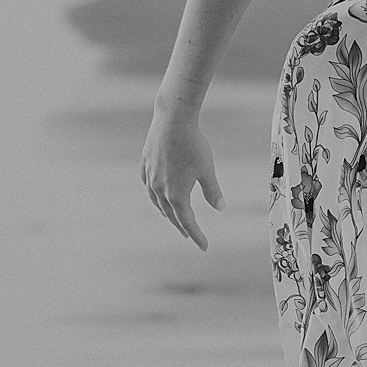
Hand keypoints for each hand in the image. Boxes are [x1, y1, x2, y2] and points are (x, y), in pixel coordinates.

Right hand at [142, 105, 223, 249]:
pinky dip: (153, 194)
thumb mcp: (207, 169)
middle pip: (171, 214)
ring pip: (156, 201)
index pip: (187, 221)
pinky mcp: (145, 164)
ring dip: (166, 212)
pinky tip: (156, 192)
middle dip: (182, 226)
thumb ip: (213, 191)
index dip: (197, 235)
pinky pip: (147, 185)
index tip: (204, 246)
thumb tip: (221, 208)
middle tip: (190, 235)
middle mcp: (159, 190)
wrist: (173, 120)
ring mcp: (149, 177)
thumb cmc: (193, 144)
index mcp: (176, 194)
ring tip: (173, 217)